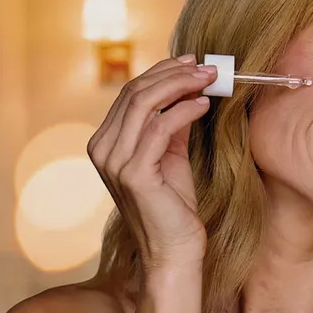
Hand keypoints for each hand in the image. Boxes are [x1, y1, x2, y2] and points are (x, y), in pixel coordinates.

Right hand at [87, 54, 216, 271]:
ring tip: (210, 80)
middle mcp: (102, 149)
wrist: (174, 250)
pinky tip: (204, 105)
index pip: (131, 93)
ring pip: (144, 104)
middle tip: (207, 67)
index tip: (192, 62)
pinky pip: (160, 128)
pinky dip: (184, 111)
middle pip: (135, 92)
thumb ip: (172, 124)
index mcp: (106, 142)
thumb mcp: (172, 155)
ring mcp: (113, 162)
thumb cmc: (174, 206)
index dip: (163, 72)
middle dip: (174, 73)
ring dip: (181, 85)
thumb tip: (188, 90)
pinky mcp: (133, 173)